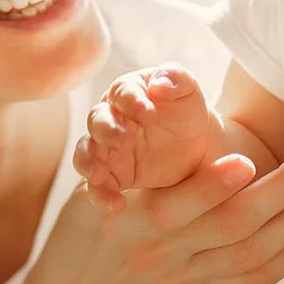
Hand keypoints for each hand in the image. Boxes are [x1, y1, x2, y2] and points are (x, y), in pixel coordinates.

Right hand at [26, 138, 283, 283]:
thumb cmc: (97, 226)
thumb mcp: (101, 189)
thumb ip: (142, 162)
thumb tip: (179, 93)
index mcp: (132, 219)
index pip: (175, 205)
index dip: (212, 186)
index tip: (246, 159)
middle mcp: (162, 253)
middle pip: (234, 226)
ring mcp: (188, 281)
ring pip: (255, 253)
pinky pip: (257, 280)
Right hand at [75, 63, 213, 209]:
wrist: (195, 145)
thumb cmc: (187, 110)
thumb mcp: (188, 91)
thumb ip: (176, 79)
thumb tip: (160, 85)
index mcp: (129, 92)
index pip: (123, 92)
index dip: (132, 102)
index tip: (148, 114)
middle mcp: (111, 117)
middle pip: (98, 121)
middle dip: (108, 130)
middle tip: (125, 139)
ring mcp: (107, 147)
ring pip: (87, 152)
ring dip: (90, 161)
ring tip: (100, 173)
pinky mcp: (111, 174)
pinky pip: (97, 185)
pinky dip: (101, 194)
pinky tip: (116, 204)